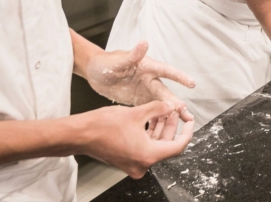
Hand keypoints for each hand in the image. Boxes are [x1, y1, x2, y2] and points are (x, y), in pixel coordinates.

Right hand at [79, 101, 194, 178]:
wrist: (80, 134)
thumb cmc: (103, 126)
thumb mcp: (137, 113)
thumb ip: (159, 109)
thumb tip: (172, 106)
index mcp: (148, 156)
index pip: (178, 146)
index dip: (187, 131)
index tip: (190, 121)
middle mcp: (142, 164)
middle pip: (166, 144)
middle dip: (171, 125)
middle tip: (174, 109)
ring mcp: (133, 163)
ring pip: (155, 144)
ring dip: (160, 127)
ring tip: (163, 110)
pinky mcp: (126, 159)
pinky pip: (144, 146)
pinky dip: (149, 132)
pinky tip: (151, 117)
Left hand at [86, 41, 194, 111]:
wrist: (94, 73)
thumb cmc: (105, 63)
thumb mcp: (117, 60)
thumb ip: (132, 55)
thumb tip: (144, 43)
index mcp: (147, 67)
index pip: (166, 71)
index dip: (179, 77)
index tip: (192, 83)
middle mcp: (149, 79)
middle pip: (164, 91)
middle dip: (175, 101)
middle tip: (184, 111)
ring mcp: (144, 91)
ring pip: (160, 102)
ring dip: (170, 111)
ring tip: (180, 121)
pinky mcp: (138, 100)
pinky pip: (150, 109)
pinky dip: (157, 117)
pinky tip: (163, 127)